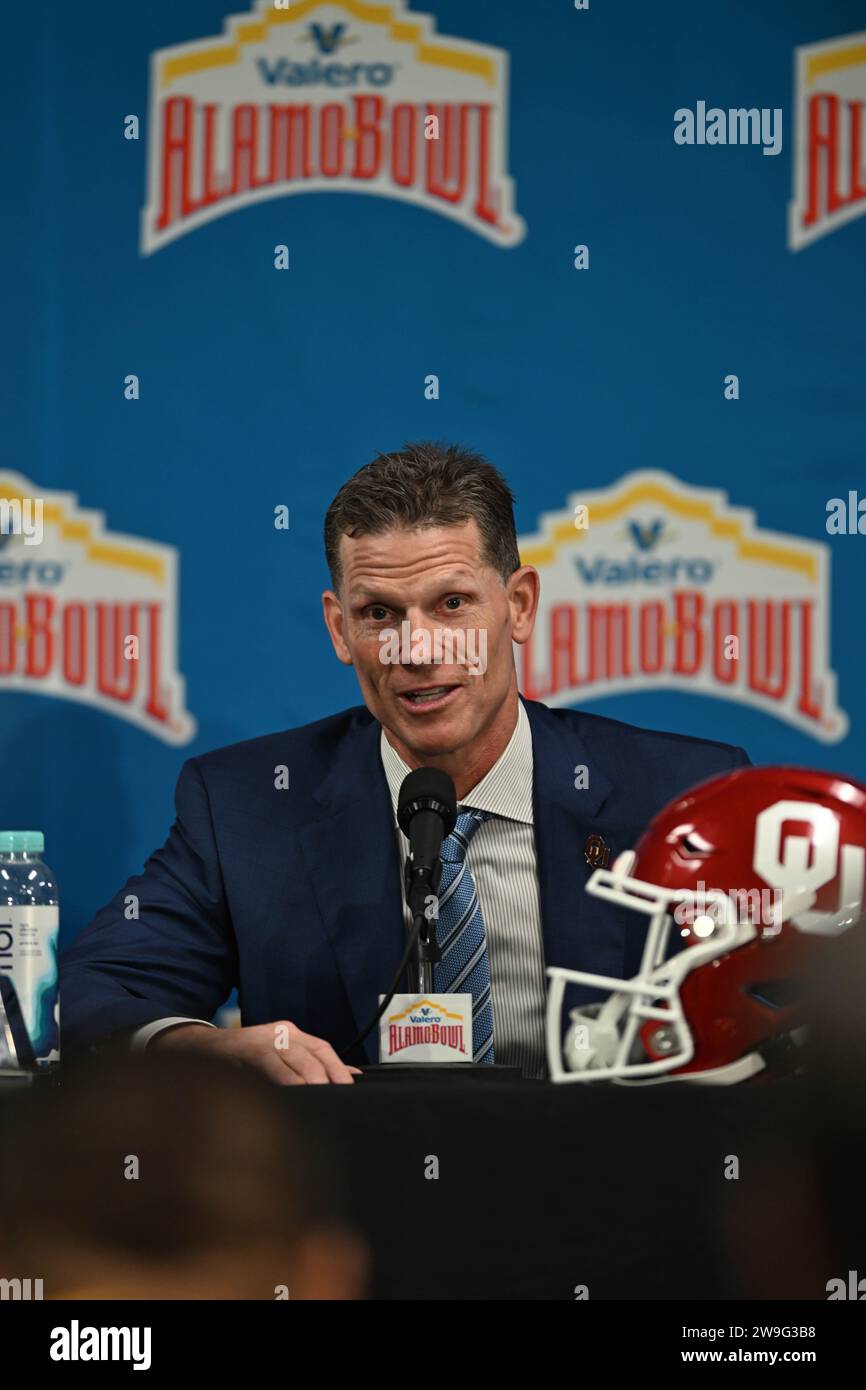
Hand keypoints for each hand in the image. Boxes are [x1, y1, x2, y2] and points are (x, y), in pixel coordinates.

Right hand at [148, 1021, 363, 1085]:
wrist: (196, 1048)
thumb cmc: (240, 1059)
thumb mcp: (276, 1056)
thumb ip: (308, 1066)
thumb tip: (349, 1076)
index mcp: (291, 1033)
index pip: (323, 1049)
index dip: (339, 1069)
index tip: (351, 1089)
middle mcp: (280, 1032)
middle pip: (314, 1055)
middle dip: (328, 1079)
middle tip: (337, 1101)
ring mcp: (263, 1039)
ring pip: (296, 1059)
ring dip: (310, 1082)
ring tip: (321, 1100)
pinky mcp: (245, 1050)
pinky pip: (270, 1065)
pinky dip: (284, 1081)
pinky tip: (292, 1096)